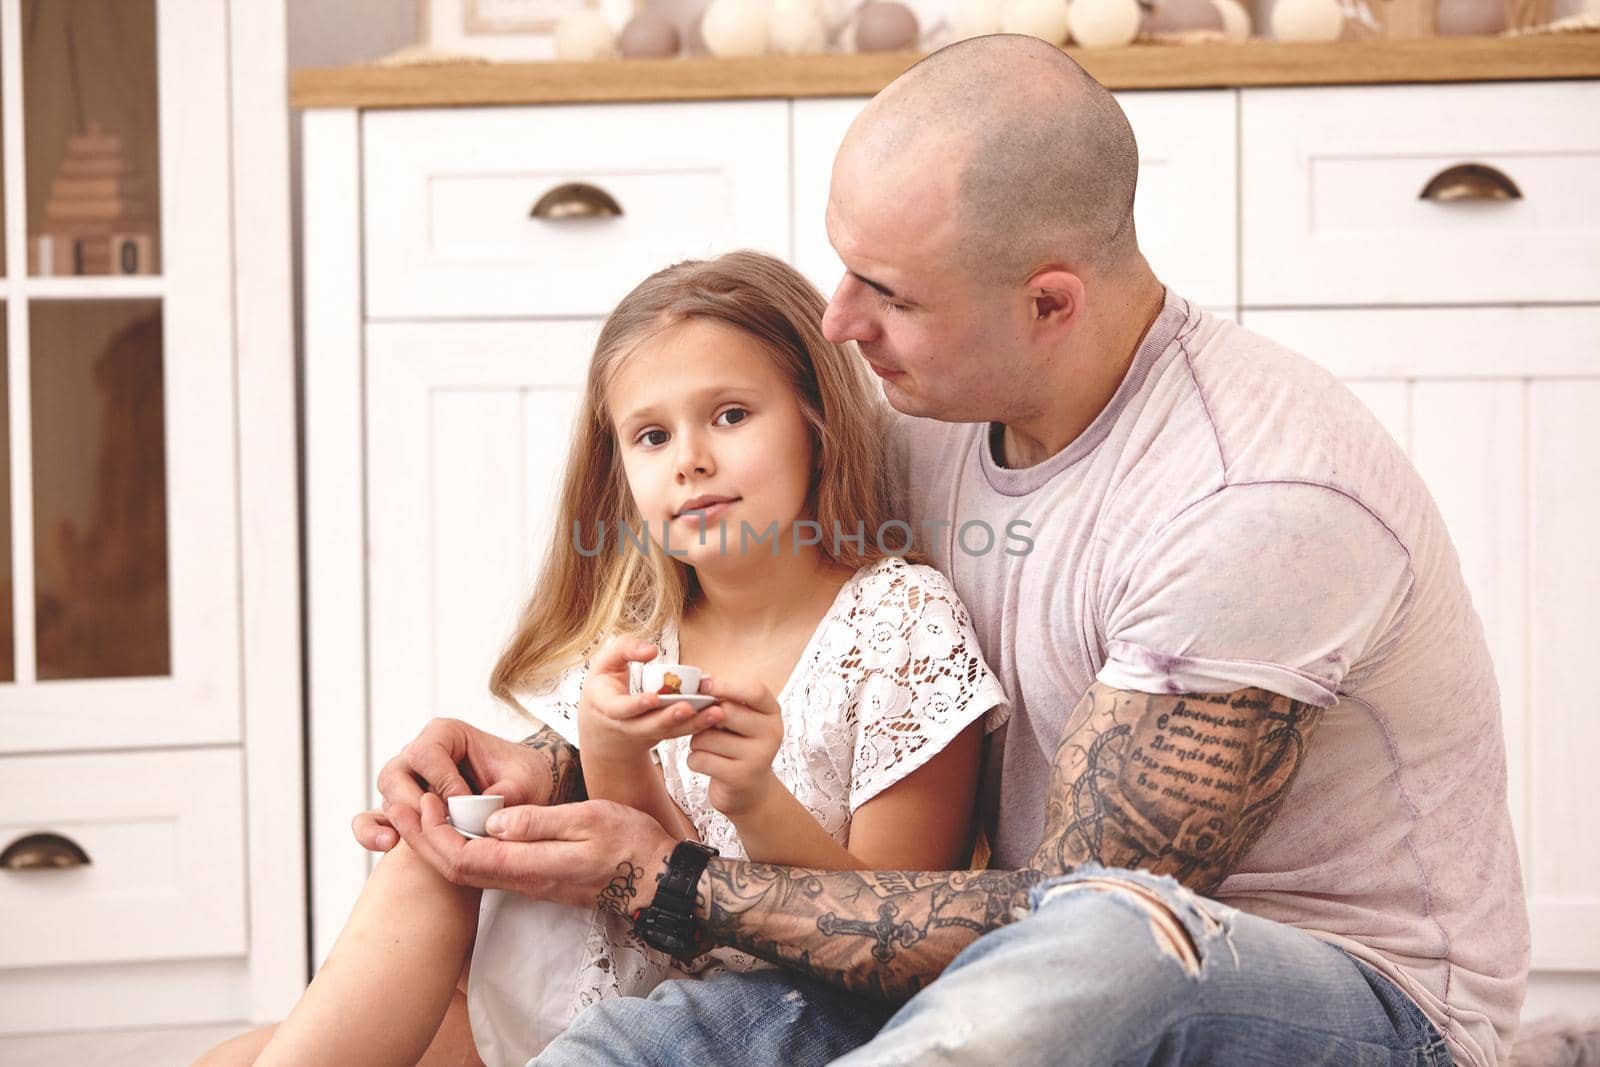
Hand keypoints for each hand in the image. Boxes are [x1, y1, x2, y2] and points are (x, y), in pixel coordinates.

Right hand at [353, 718, 550, 850]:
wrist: (524, 792)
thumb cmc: (523, 777)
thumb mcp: (525, 781)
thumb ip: (507, 795)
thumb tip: (485, 820)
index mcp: (445, 734)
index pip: (425, 754)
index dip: (442, 781)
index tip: (466, 804)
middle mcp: (419, 755)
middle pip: (394, 774)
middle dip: (415, 803)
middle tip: (441, 824)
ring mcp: (408, 783)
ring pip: (387, 798)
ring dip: (399, 821)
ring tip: (414, 839)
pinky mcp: (403, 809)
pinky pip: (372, 821)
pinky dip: (373, 833)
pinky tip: (388, 845)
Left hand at [386, 793, 676, 913]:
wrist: (657, 879)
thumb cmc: (630, 844)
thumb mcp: (591, 820)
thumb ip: (540, 822)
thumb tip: (494, 822)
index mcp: (533, 865)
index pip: (464, 858)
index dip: (434, 833)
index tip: (423, 801)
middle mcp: (523, 880)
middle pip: (455, 869)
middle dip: (422, 838)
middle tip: (401, 803)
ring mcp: (528, 883)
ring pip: (466, 871)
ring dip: (436, 843)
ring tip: (417, 810)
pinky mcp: (534, 878)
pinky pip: (484, 869)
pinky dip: (459, 846)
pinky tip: (455, 825)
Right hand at [578, 636, 722, 765]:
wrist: (605, 729)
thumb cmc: (607, 687)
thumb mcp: (604, 664)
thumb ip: (624, 649)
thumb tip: (652, 650)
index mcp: (607, 707)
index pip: (620, 709)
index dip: (636, 705)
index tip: (653, 698)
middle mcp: (627, 726)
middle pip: (649, 726)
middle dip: (670, 719)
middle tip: (689, 708)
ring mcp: (646, 735)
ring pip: (670, 733)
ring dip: (694, 724)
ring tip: (716, 713)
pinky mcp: (663, 736)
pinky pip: (681, 732)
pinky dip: (700, 724)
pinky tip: (718, 714)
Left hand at [688, 676, 784, 818]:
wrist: (750, 791)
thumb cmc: (739, 746)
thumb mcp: (742, 719)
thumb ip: (726, 701)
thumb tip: (699, 683)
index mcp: (772, 712)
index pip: (754, 690)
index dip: (725, 685)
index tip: (703, 684)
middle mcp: (772, 733)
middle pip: (726, 712)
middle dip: (704, 717)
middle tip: (704, 726)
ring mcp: (758, 757)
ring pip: (706, 737)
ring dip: (697, 742)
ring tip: (709, 748)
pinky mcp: (740, 778)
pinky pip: (700, 759)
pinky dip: (694, 760)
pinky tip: (707, 764)